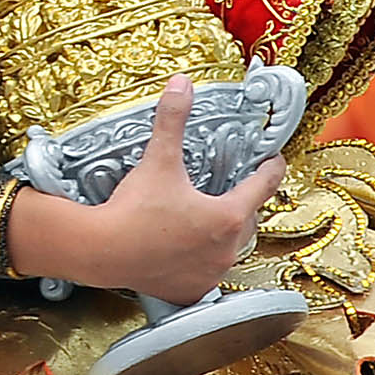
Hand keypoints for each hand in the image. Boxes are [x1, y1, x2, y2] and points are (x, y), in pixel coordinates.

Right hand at [5, 76, 286, 303]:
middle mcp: (227, 248)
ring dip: (222, 233)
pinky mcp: (192, 290)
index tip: (272, 158)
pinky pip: (207, 273)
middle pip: (247, 219)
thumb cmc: (133, 210)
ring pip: (229, 248)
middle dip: (242, 202)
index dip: (271, 168)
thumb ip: (173, 120)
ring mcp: (211, 272)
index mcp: (229, 215)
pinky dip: (201, 261)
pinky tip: (187, 251)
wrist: (102, 250)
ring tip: (205, 219)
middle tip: (230, 188)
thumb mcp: (158, 160)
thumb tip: (181, 84)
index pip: (264, 186)